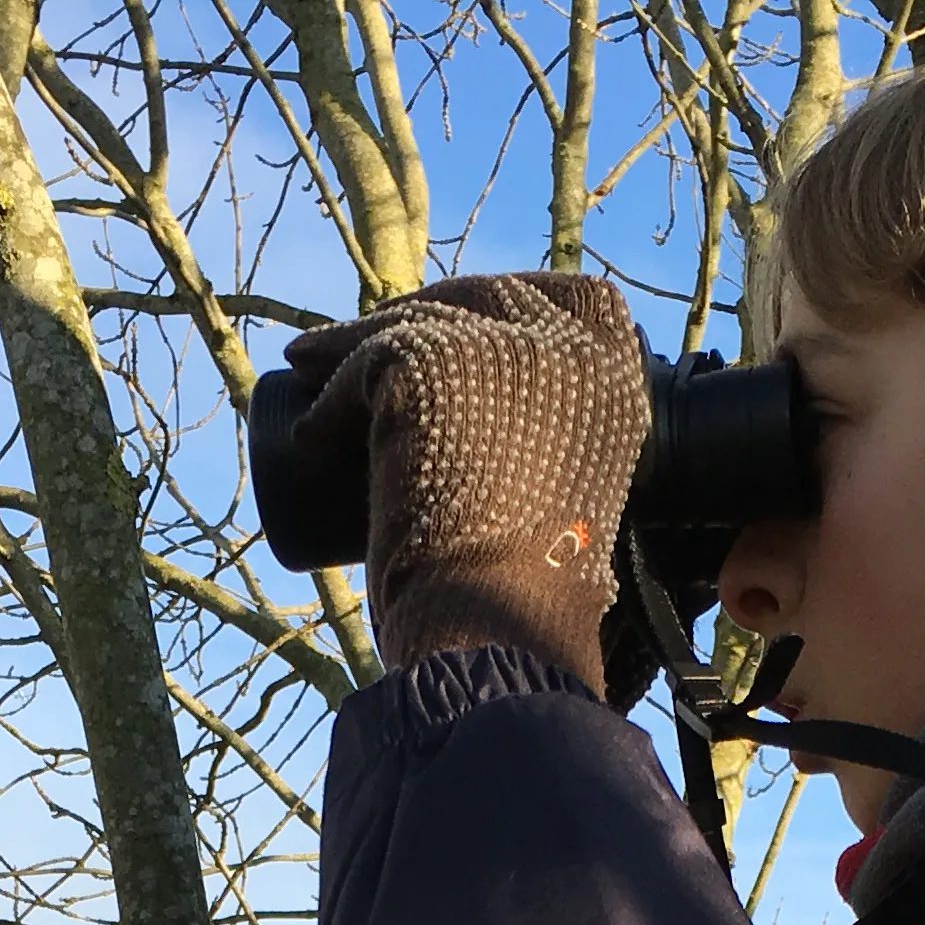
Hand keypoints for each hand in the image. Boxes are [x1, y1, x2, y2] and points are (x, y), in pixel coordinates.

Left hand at [288, 275, 646, 692]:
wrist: (498, 626)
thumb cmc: (530, 601)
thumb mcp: (568, 509)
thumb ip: (562, 472)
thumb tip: (516, 470)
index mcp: (617, 385)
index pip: (578, 300)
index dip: (517, 303)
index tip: (466, 324)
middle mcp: (573, 351)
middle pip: (490, 298)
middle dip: (428, 312)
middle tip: (373, 342)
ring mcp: (504, 349)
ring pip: (419, 319)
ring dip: (355, 340)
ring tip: (309, 366)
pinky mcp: (435, 362)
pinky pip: (365, 358)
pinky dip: (328, 399)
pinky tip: (307, 433)